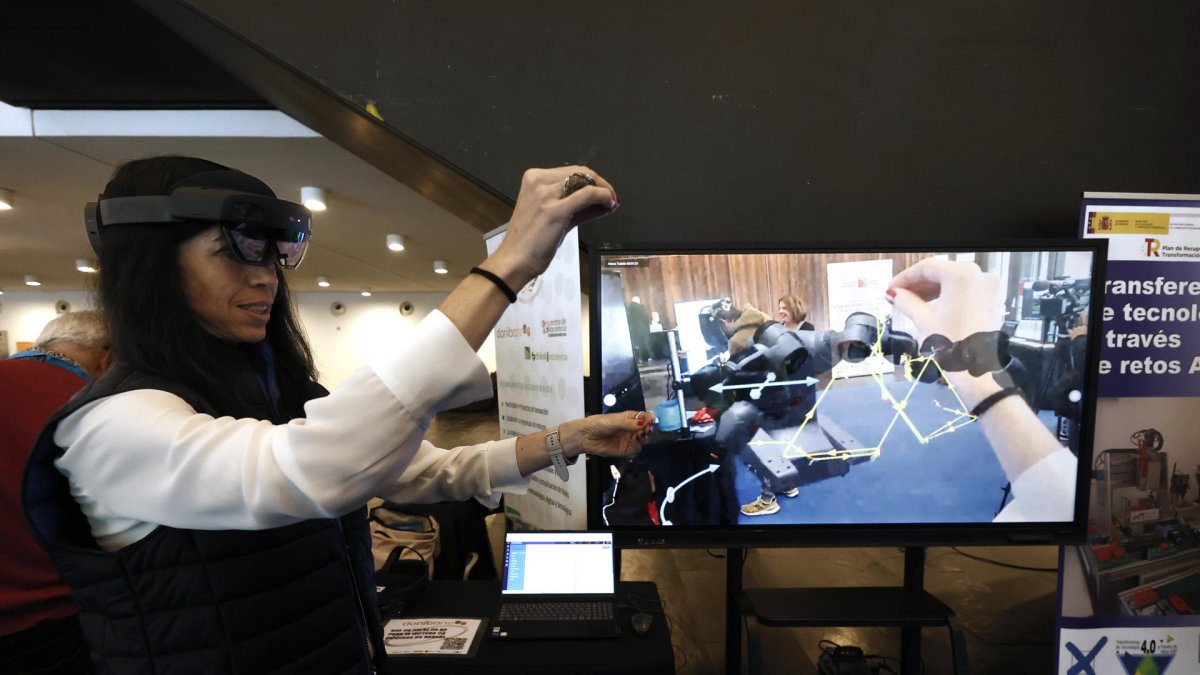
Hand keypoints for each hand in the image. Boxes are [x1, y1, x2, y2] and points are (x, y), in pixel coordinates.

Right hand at [485, 166, 617, 289]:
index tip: (604, 192)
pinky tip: (609, 205)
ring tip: (611, 202)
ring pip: (585, 180)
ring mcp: (545, 195)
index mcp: (534, 178)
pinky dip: (603, 197)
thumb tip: (603, 201)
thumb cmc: (531, 241)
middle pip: (580, 172)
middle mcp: (538, 182)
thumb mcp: (553, 216)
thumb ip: (577, 206)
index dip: (593, 180)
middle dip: (600, 184)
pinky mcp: (555, 210)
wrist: (515, 260)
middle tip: (611, 197)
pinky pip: (587, 195)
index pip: (571, 171)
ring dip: (604, 190)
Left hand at [560, 411, 652, 459]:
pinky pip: (637, 449)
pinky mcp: (626, 450)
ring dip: (645, 438)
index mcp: (630, 417)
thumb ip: (629, 423)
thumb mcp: (615, 421)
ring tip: (642, 436)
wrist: (585, 437)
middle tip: (648, 430)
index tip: (652, 422)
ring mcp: (630, 439)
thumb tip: (645, 423)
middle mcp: (632, 428)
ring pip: (644, 439)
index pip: (645, 417)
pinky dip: (638, 447)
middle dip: (649, 429)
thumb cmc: (599, 424)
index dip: (650, 419)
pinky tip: (635, 444)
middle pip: (647, 429)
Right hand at [888, 258, 1004, 404]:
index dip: (904, 277)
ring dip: (932, 290)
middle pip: (941, 273)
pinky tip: (933, 307)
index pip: (927, 267)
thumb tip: (891, 293)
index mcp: (961, 275)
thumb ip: (905, 301)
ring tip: (912, 303)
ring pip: (954, 282)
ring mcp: (990, 288)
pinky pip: (966, 291)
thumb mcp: (923, 319)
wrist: (979, 372)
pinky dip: (949, 296)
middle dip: (918, 284)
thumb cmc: (950, 344)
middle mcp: (979, 275)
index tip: (890, 289)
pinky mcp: (994, 301)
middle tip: (898, 297)